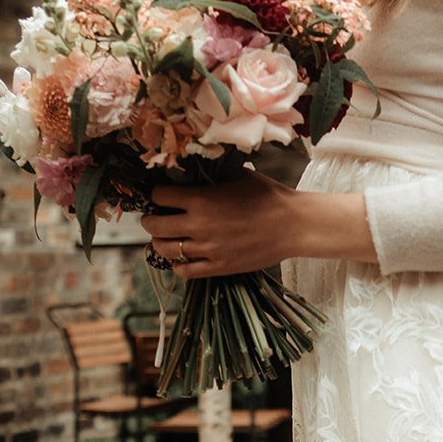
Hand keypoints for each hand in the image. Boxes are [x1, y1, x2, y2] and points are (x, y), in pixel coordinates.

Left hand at [142, 171, 300, 278]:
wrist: (293, 225)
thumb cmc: (269, 197)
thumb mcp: (238, 176)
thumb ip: (214, 177)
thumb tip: (200, 170)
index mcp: (201, 199)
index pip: (160, 196)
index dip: (157, 194)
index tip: (160, 195)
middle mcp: (199, 225)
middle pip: (155, 225)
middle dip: (150, 220)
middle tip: (153, 218)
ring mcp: (208, 249)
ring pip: (166, 250)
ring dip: (160, 243)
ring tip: (164, 239)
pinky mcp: (219, 267)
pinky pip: (185, 271)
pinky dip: (178, 265)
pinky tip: (181, 259)